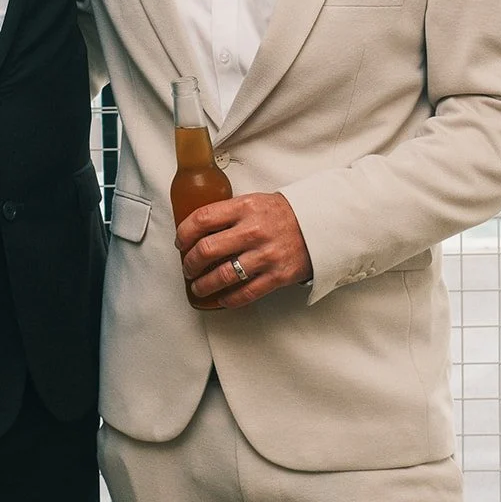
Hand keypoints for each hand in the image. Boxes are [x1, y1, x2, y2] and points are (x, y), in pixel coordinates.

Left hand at [175, 193, 311, 310]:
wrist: (320, 224)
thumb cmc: (282, 214)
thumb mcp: (254, 202)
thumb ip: (229, 213)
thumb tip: (197, 229)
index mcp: (245, 208)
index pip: (202, 219)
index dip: (184, 233)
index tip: (180, 242)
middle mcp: (253, 231)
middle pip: (207, 249)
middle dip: (190, 263)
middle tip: (187, 268)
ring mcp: (266, 255)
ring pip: (223, 275)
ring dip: (204, 285)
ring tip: (198, 287)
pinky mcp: (277, 275)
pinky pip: (246, 293)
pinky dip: (229, 299)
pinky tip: (221, 298)